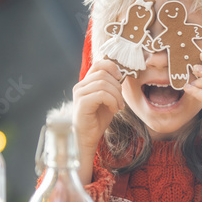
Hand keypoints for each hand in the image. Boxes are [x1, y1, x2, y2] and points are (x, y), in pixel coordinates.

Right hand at [72, 59, 123, 182]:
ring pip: (103, 84)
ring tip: (118, 106)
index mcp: (86, 82)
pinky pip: (101, 94)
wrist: (88, 137)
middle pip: (104, 74)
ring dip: (116, 95)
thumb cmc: (98, 118)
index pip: (99, 64)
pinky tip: (114, 110)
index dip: (113, 67)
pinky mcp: (82, 103)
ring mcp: (79, 94)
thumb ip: (112, 87)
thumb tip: (122, 75)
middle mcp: (80, 86)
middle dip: (117, 87)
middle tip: (121, 101)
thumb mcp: (109, 99)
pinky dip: (112, 101)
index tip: (121, 79)